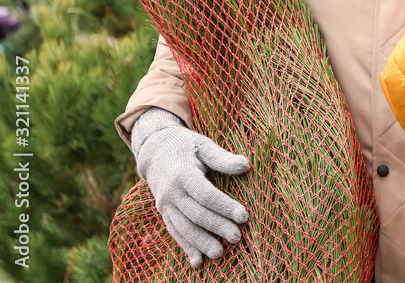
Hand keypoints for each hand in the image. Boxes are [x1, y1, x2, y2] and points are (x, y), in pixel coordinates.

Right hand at [131, 107, 249, 267]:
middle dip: (217, 227)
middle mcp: (171, 192)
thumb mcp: (204, 145)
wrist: (154, 151)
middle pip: (196, 214)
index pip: (206, 194)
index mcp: (182, 174)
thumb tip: (245, 165)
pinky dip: (186, 248)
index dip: (224, 206)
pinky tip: (197, 263)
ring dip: (201, 243)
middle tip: (237, 237)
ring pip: (184, 228)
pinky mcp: (164, 214)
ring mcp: (165, 205)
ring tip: (220, 254)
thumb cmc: (186, 147)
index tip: (244, 215)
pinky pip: (175, 233)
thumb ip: (223, 158)